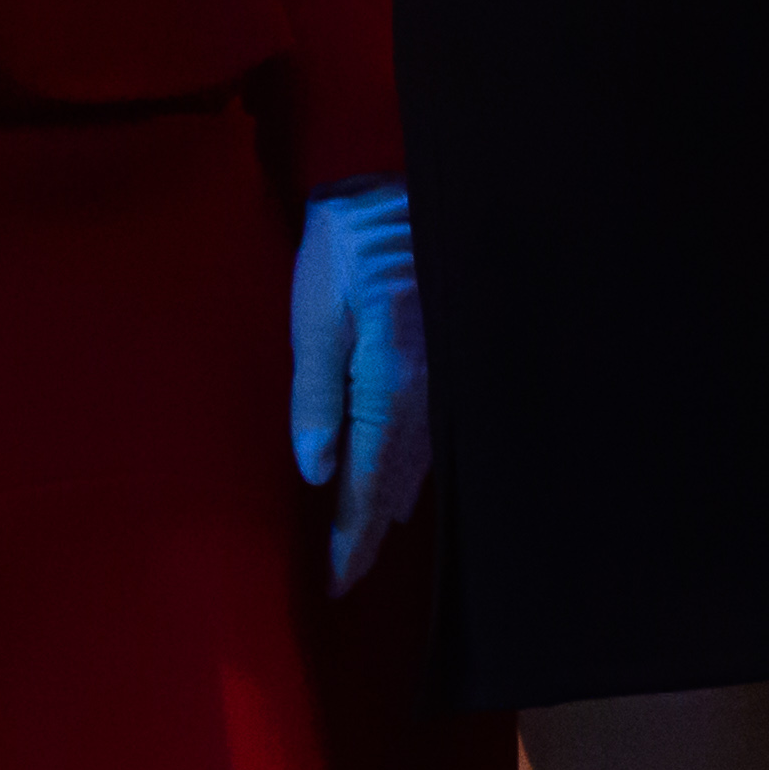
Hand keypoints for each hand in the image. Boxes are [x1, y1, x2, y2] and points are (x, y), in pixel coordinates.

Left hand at [286, 182, 430, 592]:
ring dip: (396, 500)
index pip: (368, 480)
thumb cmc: (350, 244)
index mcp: (390, 384)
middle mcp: (429, 392)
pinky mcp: (453, 357)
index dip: (351, 535)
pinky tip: (410, 478)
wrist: (416, 185)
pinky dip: (417, 464)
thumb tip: (315, 470)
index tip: (335, 584)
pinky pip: (437, 430)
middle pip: (400, 479)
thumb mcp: (318, 313)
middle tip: (348, 577)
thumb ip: (317, 393)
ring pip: (423, 459)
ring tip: (376, 536)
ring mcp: (449, 376)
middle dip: (372, 530)